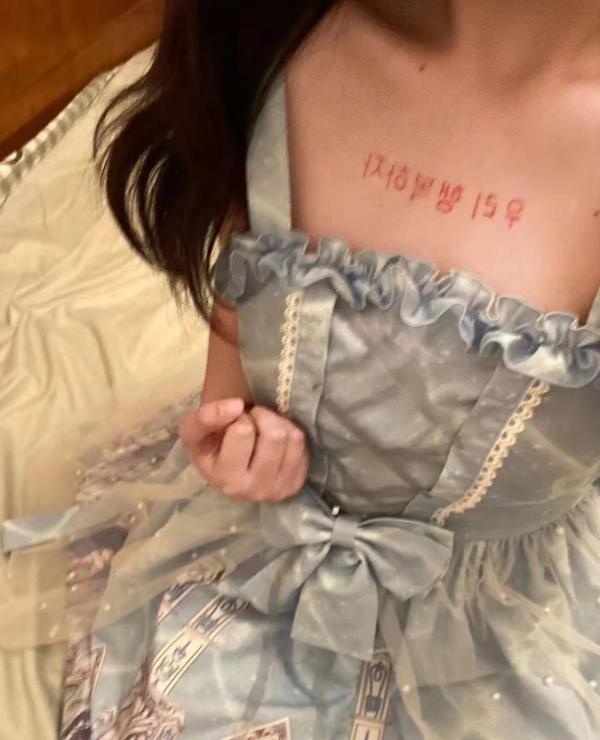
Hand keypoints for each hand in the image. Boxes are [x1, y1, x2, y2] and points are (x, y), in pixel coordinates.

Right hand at [178, 397, 309, 501]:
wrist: (226, 466)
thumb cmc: (210, 446)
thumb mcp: (195, 432)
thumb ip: (205, 417)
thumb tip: (236, 405)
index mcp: (226, 479)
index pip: (243, 430)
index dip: (239, 417)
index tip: (232, 423)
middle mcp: (254, 490)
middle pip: (274, 435)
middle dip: (262, 417)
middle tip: (251, 422)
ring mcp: (278, 489)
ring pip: (291, 437)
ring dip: (277, 423)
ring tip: (262, 429)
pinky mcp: (295, 483)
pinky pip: (302, 444)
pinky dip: (290, 433)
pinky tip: (275, 441)